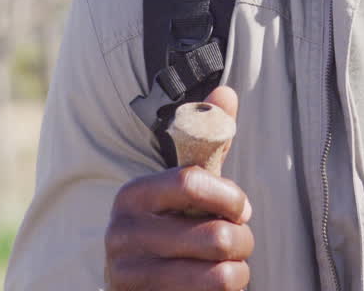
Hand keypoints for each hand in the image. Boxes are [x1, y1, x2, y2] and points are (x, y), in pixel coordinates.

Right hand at [105, 86, 252, 289]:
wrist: (137, 286)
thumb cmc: (171, 228)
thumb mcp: (185, 188)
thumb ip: (207, 143)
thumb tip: (225, 93)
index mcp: (133, 195)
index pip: (191, 182)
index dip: (229, 196)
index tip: (241, 208)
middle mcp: (121, 234)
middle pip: (213, 236)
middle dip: (242, 240)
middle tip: (241, 242)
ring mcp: (127, 275)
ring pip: (217, 275)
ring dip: (238, 271)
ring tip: (233, 267)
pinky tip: (217, 285)